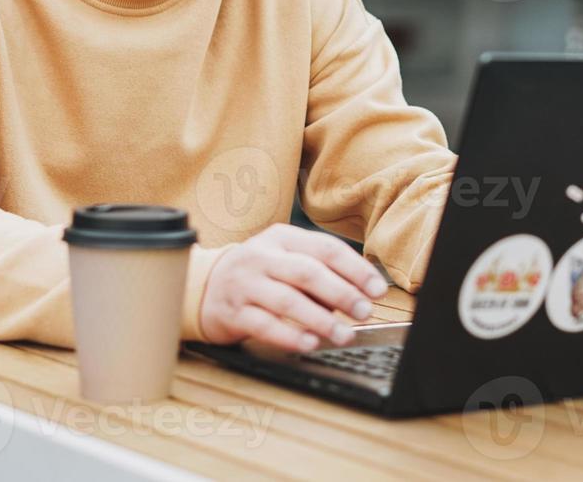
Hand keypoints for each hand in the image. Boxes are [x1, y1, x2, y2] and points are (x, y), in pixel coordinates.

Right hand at [198, 223, 389, 351]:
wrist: (205, 286)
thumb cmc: (258, 273)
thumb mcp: (285, 259)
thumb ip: (318, 272)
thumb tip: (359, 292)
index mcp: (282, 238)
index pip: (325, 249)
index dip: (355, 269)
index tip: (378, 289)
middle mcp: (262, 257)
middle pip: (307, 272)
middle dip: (342, 293)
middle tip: (364, 312)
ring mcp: (245, 284)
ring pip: (287, 299)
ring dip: (320, 319)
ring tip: (343, 334)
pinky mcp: (232, 311)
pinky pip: (264, 324)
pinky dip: (289, 335)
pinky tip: (309, 343)